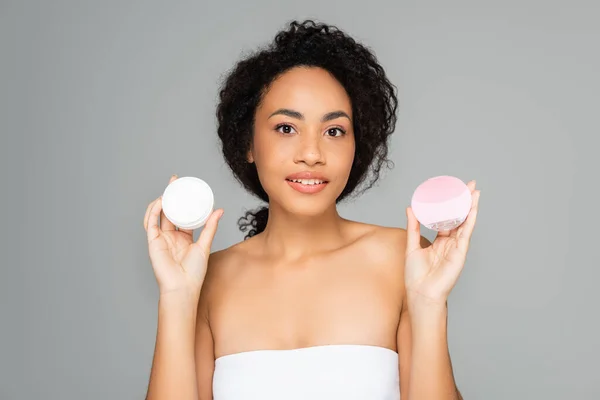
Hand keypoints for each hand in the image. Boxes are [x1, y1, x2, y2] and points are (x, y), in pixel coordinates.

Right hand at [143, 175, 223, 295]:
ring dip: (161, 200)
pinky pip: (151, 223)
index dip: (182, 201)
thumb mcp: (204, 245)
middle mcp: (170, 236)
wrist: (183, 287)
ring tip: (168, 189)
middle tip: (175, 181)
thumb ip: (210, 227)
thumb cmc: (194, 272)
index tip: (186, 188)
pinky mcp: (153, 242)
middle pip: (168, 211)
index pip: (181, 214)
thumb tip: (219, 210)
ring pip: (157, 214)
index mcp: (183, 237)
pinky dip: (154, 211)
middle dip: (170, 195)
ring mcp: (160, 238)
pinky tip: (160, 202)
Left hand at [404, 180, 479, 304]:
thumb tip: (410, 208)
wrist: (420, 293)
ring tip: (474, 191)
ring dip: (471, 207)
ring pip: (465, 223)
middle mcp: (450, 243)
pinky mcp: (459, 253)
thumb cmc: (416, 276)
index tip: (453, 191)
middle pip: (459, 218)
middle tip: (468, 185)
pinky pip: (465, 233)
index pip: (447, 219)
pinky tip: (473, 209)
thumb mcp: (412, 245)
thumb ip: (413, 227)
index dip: (451, 206)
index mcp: (439, 241)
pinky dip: (470, 221)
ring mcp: (456, 247)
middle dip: (464, 202)